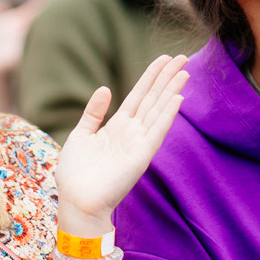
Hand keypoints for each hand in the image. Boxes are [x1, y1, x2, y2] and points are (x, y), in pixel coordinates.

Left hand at [55, 54, 187, 227]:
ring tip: (184, 72)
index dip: (151, 77)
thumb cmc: (76, 174)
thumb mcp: (81, 135)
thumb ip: (93, 112)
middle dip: (166, 78)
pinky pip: (156, 132)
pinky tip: (177, 99)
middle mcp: (131, 133)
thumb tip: (106, 89)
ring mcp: (137, 144)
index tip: (164, 58)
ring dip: (171, 91)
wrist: (76, 202)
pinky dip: (167, 116)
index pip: (139, 96)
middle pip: (153, 99)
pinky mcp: (140, 157)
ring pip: (158, 111)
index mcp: (117, 127)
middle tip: (182, 57)